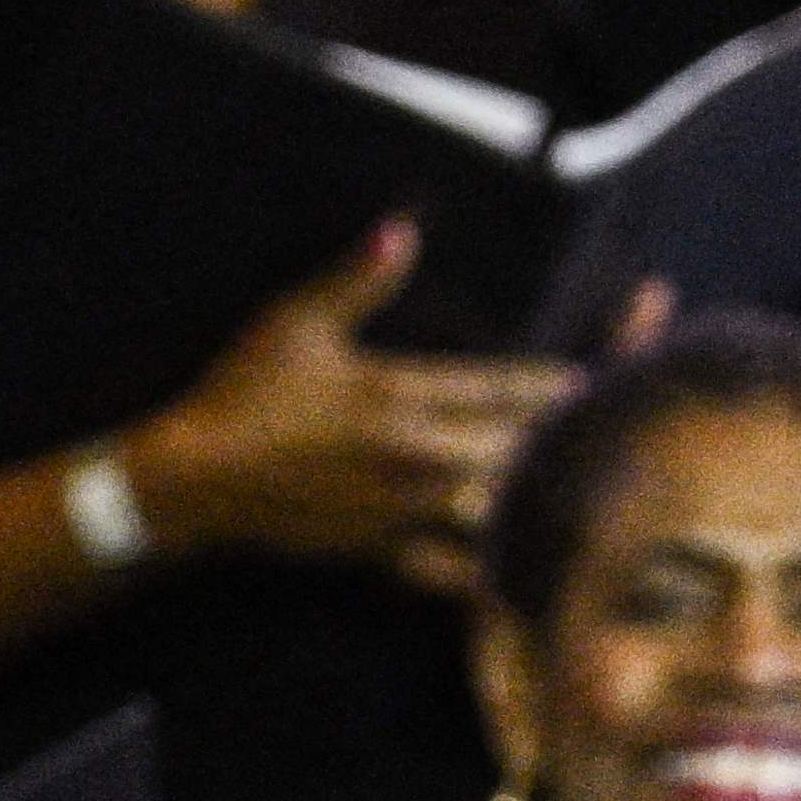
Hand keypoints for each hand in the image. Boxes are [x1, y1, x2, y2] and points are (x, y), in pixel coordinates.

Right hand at [120, 223, 564, 587]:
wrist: (200, 479)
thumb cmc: (245, 393)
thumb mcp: (297, 321)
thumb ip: (358, 277)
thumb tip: (404, 229)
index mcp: (402, 396)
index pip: (500, 388)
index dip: (549, 384)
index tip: (587, 382)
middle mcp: (416, 458)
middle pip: (512, 450)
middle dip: (556, 440)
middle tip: (600, 436)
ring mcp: (404, 511)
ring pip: (494, 508)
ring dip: (532, 498)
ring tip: (576, 496)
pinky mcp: (383, 552)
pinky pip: (452, 567)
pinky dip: (489, 565)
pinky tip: (519, 570)